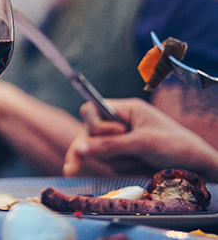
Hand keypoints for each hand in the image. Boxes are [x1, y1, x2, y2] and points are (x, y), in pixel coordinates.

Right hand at [64, 98, 217, 179]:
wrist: (197, 167)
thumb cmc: (175, 146)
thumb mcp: (142, 144)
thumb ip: (110, 146)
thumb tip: (79, 150)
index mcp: (125, 109)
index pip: (90, 110)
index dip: (94, 124)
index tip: (111, 133)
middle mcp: (119, 122)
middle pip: (90, 133)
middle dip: (102, 148)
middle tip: (96, 161)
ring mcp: (121, 139)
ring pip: (100, 152)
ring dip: (118, 161)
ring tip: (141, 161)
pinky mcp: (124, 155)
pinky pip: (110, 162)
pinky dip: (122, 167)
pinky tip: (138, 167)